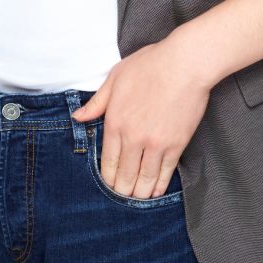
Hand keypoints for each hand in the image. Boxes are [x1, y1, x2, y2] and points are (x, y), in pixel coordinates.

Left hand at [71, 33, 210, 198]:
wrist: (184, 64)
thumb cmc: (150, 65)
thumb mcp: (116, 77)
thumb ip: (97, 102)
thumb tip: (77, 117)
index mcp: (115, 121)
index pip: (107, 161)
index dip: (107, 178)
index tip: (108, 185)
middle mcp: (133, 137)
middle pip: (124, 176)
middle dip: (121, 190)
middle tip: (121, 197)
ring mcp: (155, 144)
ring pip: (144, 179)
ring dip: (139, 193)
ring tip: (137, 199)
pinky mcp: (176, 145)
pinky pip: (165, 173)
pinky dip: (159, 186)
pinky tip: (155, 192)